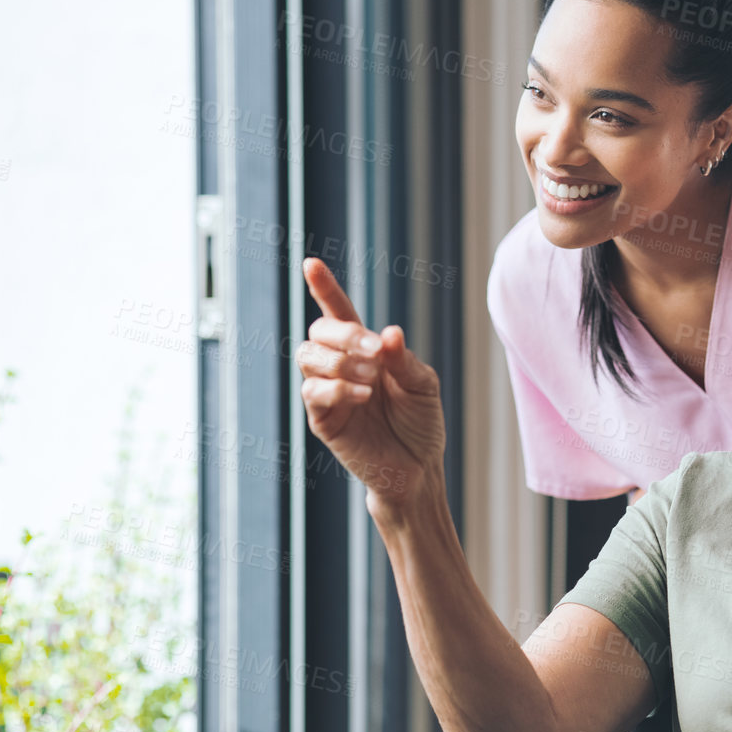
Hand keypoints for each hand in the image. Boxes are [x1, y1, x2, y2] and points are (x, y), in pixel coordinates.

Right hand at [296, 257, 444, 505]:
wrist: (419, 468)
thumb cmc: (421, 423)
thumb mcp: (424, 385)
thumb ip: (405, 360)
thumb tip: (389, 333)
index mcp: (365, 350)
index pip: (338, 312)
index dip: (324, 288)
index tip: (311, 263)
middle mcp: (341, 366)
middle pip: (319, 331)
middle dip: (345, 334)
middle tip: (376, 351)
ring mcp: (328, 392)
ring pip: (308, 357)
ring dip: (340, 360)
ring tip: (372, 377)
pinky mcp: (323, 420)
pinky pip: (313, 393)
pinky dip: (337, 388)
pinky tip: (363, 395)